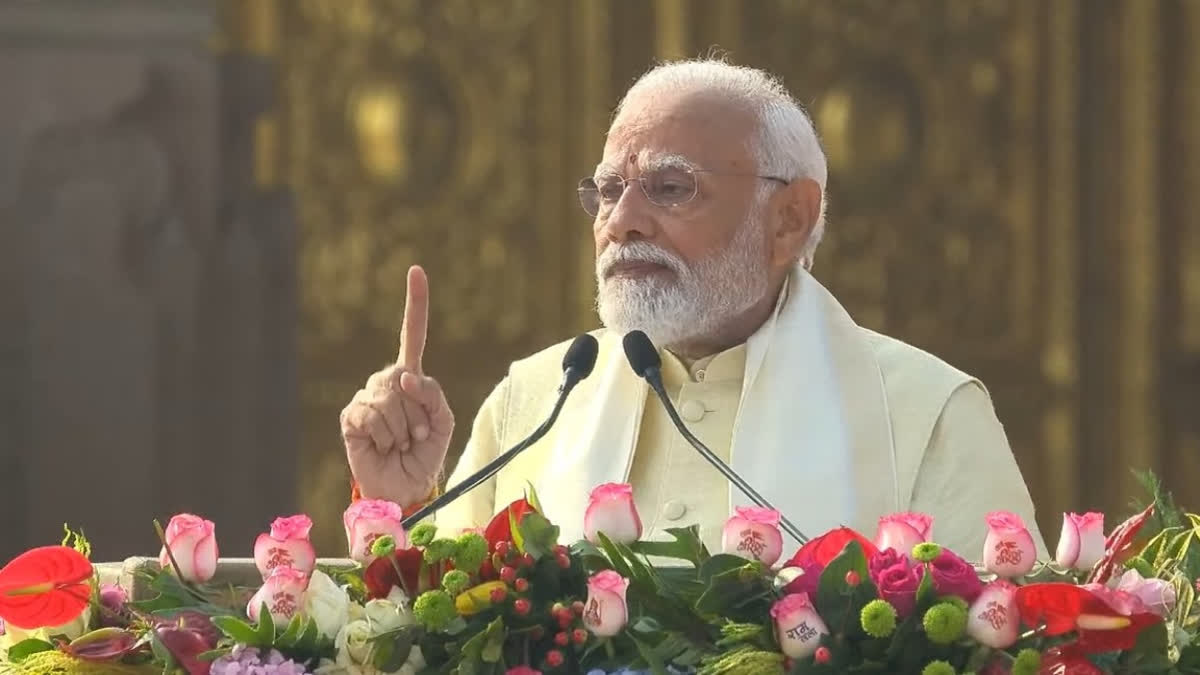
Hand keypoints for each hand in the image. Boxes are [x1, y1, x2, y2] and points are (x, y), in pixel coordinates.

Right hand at [341, 265, 454, 505]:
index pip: (413, 335)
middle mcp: (386, 381)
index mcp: (411, 378)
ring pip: (389, 399)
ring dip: (402, 429)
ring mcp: (366, 396)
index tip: (415, 269)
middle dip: (418, 414)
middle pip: (405, 379)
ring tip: (400, 444)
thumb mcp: (444, 423)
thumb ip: (434, 395)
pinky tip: (382, 446)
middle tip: (416, 437)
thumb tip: (403, 375)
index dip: (415, 303)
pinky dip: (384, 436)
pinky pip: (371, 414)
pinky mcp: (351, 415)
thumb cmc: (424, 455)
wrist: (404, 488)